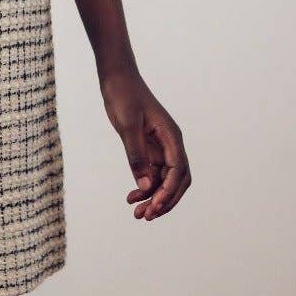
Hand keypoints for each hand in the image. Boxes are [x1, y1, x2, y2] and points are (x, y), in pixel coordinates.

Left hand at [99, 67, 191, 220]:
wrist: (117, 78)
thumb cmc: (124, 95)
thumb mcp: (128, 125)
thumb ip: (136, 155)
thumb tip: (146, 185)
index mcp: (171, 136)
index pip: (178, 170)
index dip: (169, 192)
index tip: (154, 207)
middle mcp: (170, 144)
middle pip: (178, 181)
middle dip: (165, 201)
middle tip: (146, 216)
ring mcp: (160, 147)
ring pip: (164, 181)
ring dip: (154, 198)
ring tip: (137, 214)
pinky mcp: (148, 149)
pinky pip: (152, 175)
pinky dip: (145, 188)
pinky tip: (132, 197)